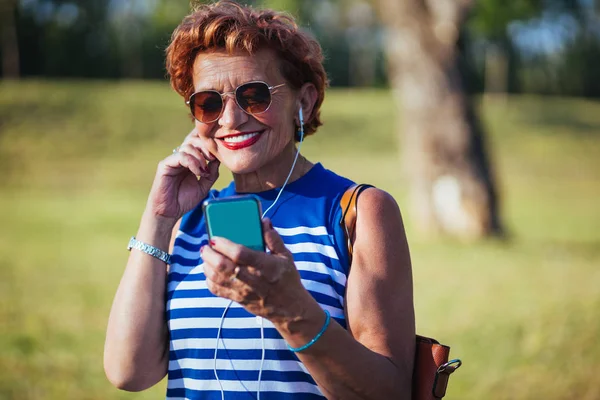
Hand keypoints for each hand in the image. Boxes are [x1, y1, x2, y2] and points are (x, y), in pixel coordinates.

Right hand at [145, 128, 219, 222]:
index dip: (208, 143)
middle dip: (205, 146)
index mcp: (190, 160)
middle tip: (212, 158)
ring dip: (200, 156)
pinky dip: (192, 162)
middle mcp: (180, 157)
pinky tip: (197, 172)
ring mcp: (172, 160)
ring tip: (204, 170)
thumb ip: (212, 173)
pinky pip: (180, 156)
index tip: (218, 155)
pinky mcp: (165, 165)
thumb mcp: (204, 185)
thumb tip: (219, 159)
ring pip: (187, 146)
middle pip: (193, 139)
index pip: (198, 142)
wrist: (169, 213)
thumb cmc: (184, 200)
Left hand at [201, 218, 315, 323]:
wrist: (289, 308)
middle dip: (209, 254)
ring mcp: (242, 290)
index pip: (239, 253)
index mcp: (264, 265)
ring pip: (216, 278)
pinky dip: (209, 280)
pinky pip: (217, 290)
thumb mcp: (285, 256)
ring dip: (207, 265)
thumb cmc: (287, 279)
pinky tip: (210, 271)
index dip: (224, 245)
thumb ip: (273, 239)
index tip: (215, 238)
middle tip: (206, 246)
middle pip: (222, 266)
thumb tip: (264, 221)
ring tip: (206, 256)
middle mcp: (251, 278)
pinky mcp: (237, 299)